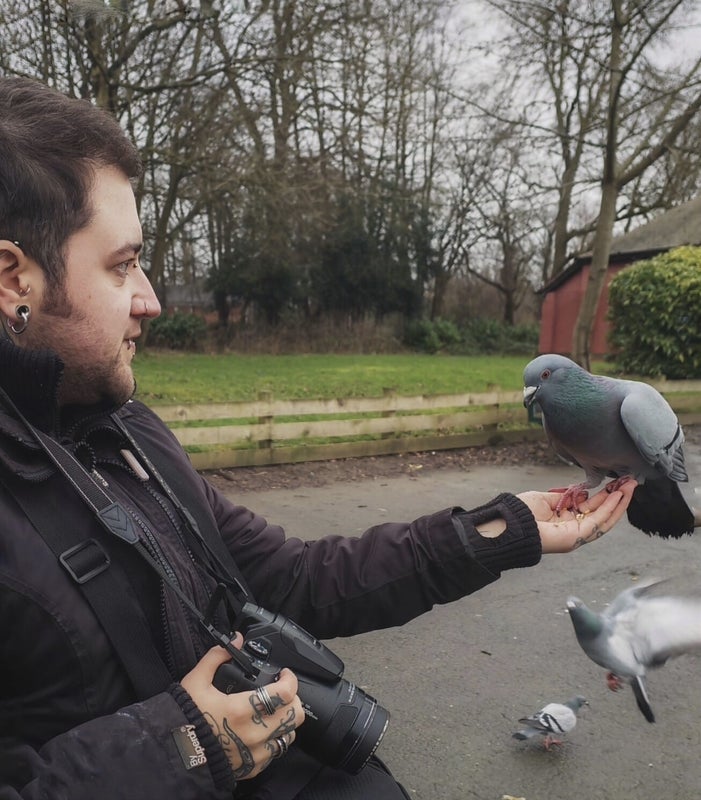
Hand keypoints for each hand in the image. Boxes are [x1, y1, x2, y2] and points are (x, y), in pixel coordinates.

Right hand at [181, 636, 304, 779]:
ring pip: (289, 735)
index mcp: (243, 710)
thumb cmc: (185, 718)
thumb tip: (235, 639)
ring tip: (274, 711)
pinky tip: (263, 731)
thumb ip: (217, 656)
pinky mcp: (252, 767)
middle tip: (281, 691)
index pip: (285, 693)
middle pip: (294, 714)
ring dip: (286, 720)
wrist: (174, 754)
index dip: (290, 679)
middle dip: (292, 699)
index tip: (284, 674)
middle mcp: (254, 733)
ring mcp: (255, 753)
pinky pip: (276, 752)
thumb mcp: (197, 681)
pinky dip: (275, 740)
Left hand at [517, 480, 636, 553]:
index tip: (616, 483)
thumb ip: (564, 497)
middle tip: (631, 483)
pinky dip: (610, 509)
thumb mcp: (545, 499)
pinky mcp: (577, 537)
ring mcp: (576, 535)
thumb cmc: (521, 512)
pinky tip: (618, 496)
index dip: (605, 496)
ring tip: (630, 487)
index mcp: (566, 520)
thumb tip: (582, 493)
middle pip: (602, 514)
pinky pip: (598, 522)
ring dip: (619, 503)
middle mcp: (574, 528)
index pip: (591, 508)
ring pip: (605, 519)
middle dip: (618, 498)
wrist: (509, 523)